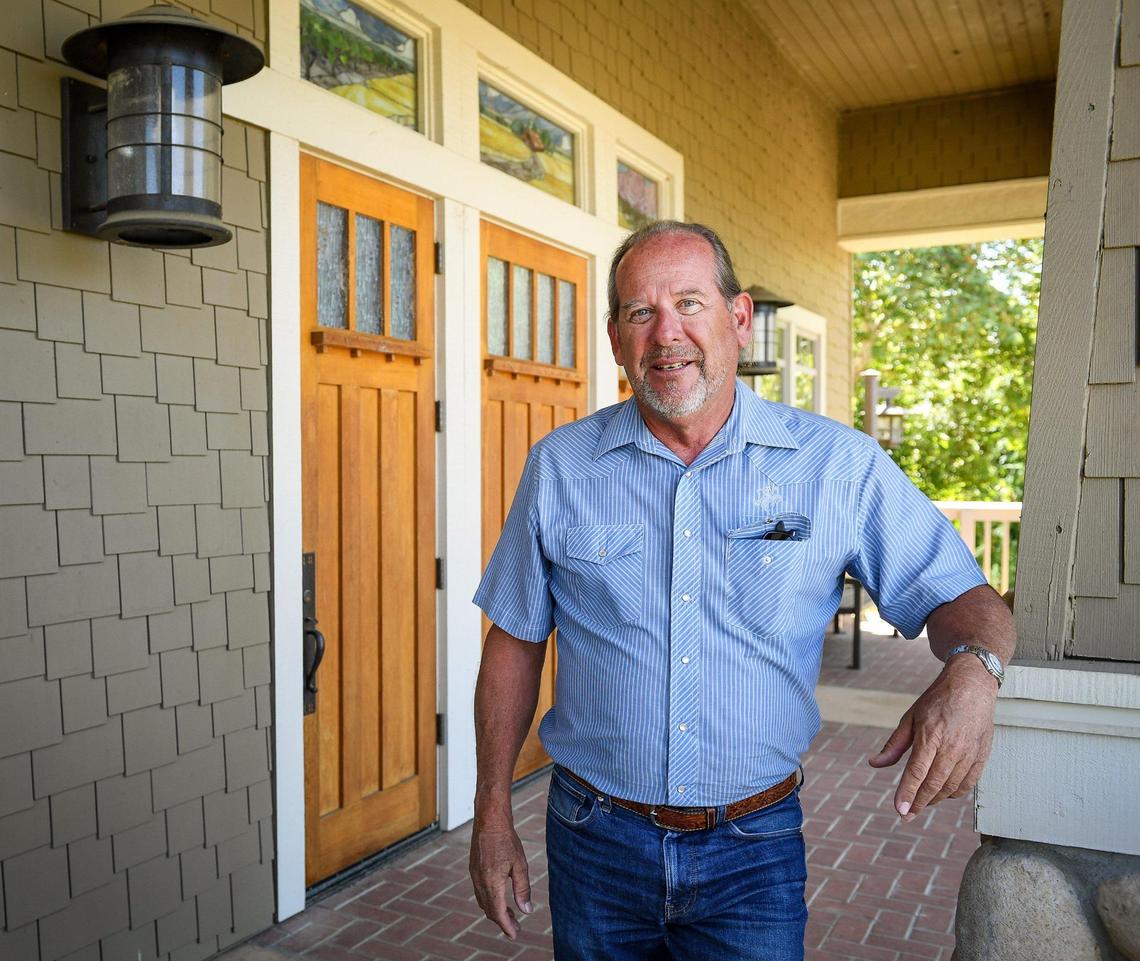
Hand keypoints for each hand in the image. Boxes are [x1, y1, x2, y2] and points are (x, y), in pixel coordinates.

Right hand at [469, 815, 533, 938]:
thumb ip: (522, 889)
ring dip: (495, 911)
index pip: (498, 913)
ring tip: (509, 914)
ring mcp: (474, 876)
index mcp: (492, 883)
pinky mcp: (473, 870)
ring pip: (483, 902)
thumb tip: (526, 910)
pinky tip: (498, 897)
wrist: (489, 820)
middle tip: (515, 927)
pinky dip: (489, 900)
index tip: (515, 934)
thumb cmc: (506, 840)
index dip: (506, 926)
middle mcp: (480, 882)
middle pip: (489, 910)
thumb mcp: (520, 866)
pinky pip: (479, 892)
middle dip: (502, 921)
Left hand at [867, 656, 998, 820]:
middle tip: (906, 814)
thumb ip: (895, 744)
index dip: (907, 793)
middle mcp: (952, 747)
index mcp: (931, 735)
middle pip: (934, 784)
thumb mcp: (911, 717)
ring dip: (934, 799)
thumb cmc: (937, 700)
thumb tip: (875, 763)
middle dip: (918, 803)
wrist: (971, 686)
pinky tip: (942, 794)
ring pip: (951, 787)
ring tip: (920, 803)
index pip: (917, 772)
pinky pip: (968, 784)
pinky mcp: (982, 756)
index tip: (899, 810)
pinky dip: (953, 793)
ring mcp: (969, 753)